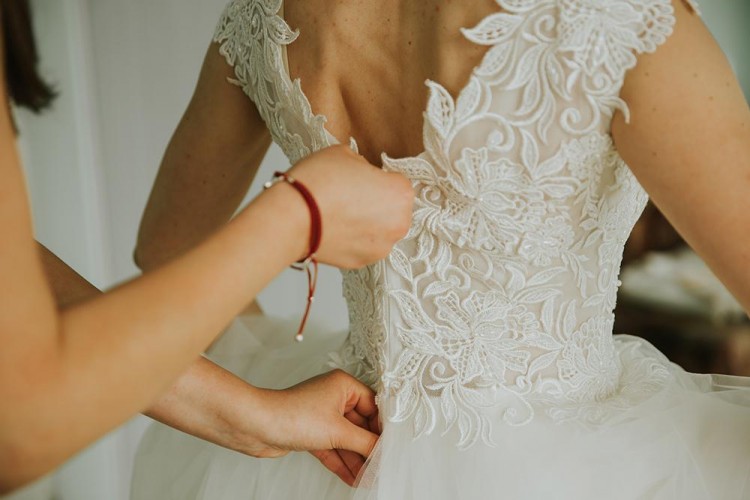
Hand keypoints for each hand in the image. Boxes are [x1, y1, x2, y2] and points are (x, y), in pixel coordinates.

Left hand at [235, 369, 380, 485]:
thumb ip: (365, 442)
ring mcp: (321, 416)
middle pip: (360, 426)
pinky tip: (354, 478)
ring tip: (369, 479)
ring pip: (346, 440)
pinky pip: (333, 448)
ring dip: (357, 460)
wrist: (256, 426)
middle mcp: (333, 397)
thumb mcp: (337, 430)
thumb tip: (384, 451)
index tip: (393, 447)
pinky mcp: (311, 432)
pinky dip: (342, 463)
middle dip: (369, 449)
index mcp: (343, 385)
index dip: (383, 428)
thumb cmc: (292, 415)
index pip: (373, 407)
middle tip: (381, 467)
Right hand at [288, 145, 413, 268]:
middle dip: (377, 204)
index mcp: (401, 193)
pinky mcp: (362, 262)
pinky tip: (334, 228)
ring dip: (366, 223)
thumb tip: (363, 174)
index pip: (397, 182)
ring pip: (379, 230)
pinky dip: (353, 239)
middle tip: (349, 197)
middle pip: (393, 210)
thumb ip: (363, 165)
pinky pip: (363, 246)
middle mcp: (399, 223)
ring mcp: (382, 247)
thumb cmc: (318, 182)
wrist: (292, 218)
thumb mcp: (345, 154)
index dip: (377, 178)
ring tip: (340, 214)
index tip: (361, 179)